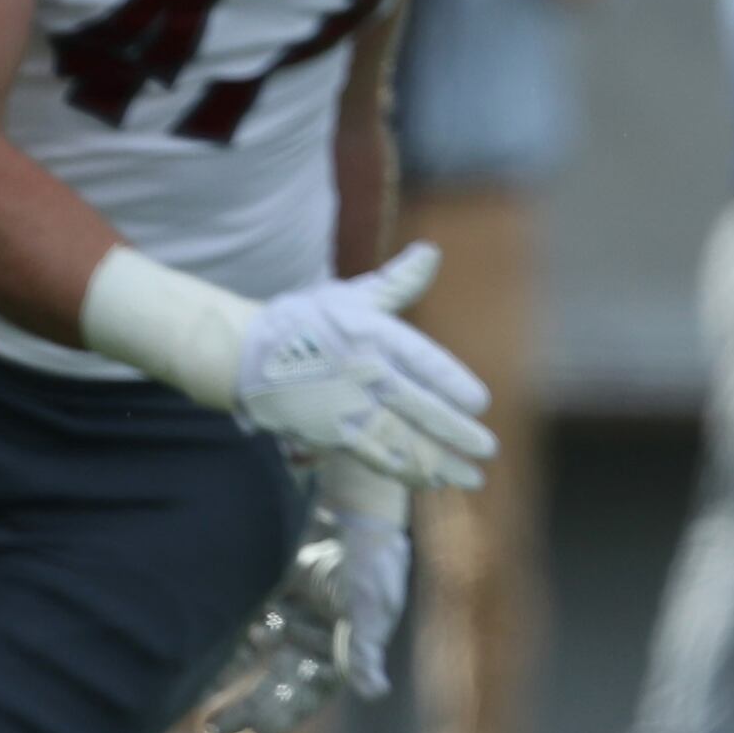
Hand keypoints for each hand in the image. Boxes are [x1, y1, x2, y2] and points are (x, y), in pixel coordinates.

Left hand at [205, 463, 414, 732]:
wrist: (353, 510)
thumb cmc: (370, 562)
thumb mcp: (368, 605)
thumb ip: (363, 648)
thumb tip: (376, 693)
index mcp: (340, 653)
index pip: (309, 692)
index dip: (286, 713)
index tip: (261, 731)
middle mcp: (311, 643)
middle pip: (276, 685)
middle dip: (248, 707)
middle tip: (216, 727)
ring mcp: (288, 620)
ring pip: (252, 660)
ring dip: (227, 678)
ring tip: (200, 697)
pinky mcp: (268, 597)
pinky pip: (239, 628)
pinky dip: (221, 645)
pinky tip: (197, 658)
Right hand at [234, 243, 497, 491]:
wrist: (244, 352)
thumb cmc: (306, 321)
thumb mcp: (353, 295)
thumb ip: (398, 282)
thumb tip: (432, 252)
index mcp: (374, 336)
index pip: (422, 362)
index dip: (452, 383)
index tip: (480, 402)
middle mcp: (364, 374)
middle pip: (418, 408)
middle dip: (455, 432)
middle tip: (488, 449)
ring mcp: (347, 407)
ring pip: (399, 440)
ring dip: (437, 462)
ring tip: (471, 477)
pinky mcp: (330, 433)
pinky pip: (373, 455)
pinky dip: (403, 470)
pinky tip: (430, 480)